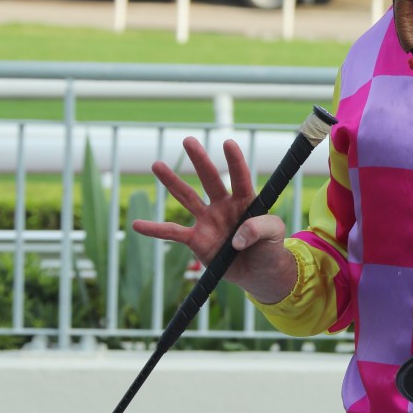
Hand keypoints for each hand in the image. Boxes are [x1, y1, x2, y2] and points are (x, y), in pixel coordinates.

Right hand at [132, 136, 297, 303]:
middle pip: (210, 179)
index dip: (235, 162)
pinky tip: (137, 224)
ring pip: (187, 197)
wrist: (258, 272)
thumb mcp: (275, 234)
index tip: (228, 143)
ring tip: (156, 164)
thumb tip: (238, 236)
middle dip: (200, 160)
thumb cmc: (270, 247)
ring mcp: (208, 221)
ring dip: (172, 182)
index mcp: (245, 200)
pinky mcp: (196, 239)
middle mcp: (223, 205)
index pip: (240, 177)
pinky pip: (173, 232)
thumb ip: (261, 228)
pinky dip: (155, 230)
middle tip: (188, 140)